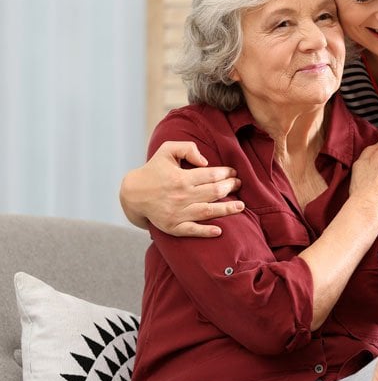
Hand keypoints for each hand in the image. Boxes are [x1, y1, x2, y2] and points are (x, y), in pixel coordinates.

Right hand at [119, 141, 243, 235]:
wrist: (133, 194)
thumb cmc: (154, 169)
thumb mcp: (167, 150)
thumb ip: (187, 148)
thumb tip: (205, 161)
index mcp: (181, 177)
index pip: (211, 175)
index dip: (226, 173)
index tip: (234, 173)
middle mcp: (181, 196)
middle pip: (214, 192)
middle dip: (230, 188)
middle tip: (239, 185)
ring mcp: (177, 213)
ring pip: (208, 211)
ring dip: (227, 209)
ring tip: (241, 207)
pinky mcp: (173, 226)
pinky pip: (192, 230)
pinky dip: (206, 231)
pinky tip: (219, 230)